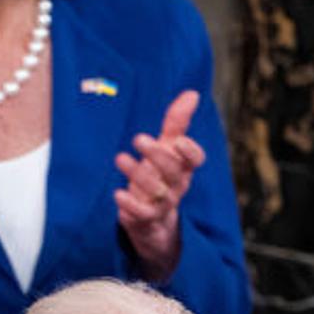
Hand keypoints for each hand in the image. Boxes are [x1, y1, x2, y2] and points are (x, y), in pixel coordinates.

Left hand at [113, 88, 203, 280]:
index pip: (195, 160)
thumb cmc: (160, 175)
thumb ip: (177, 123)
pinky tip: (117, 194)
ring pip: (156, 191)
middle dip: (158, 155)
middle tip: (138, 138)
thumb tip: (192, 93)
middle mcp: (177, 185)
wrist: (151, 219)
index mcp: (183, 167)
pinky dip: (130, 204)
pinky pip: (142, 214)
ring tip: (119, 158)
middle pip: (173, 171)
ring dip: (138, 173)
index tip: (179, 140)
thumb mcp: (167, 148)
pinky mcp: (146, 219)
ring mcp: (163, 204)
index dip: (190, 152)